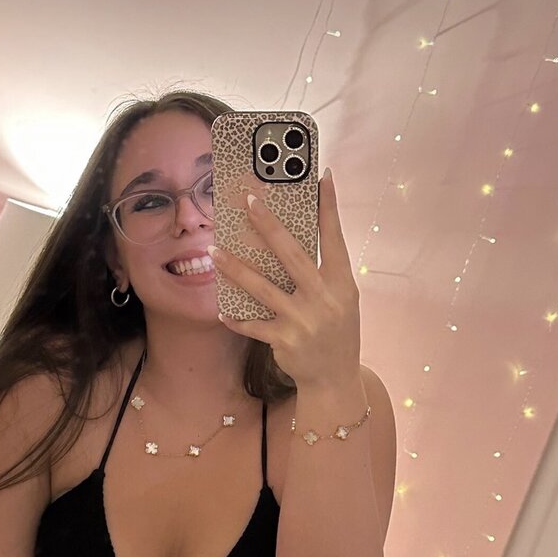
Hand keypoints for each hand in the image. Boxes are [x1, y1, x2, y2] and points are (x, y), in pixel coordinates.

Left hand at [210, 168, 360, 388]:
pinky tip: (222, 310)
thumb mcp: (341, 301)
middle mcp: (324, 299)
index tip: (321, 176)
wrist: (335, 380)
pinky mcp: (284, 341)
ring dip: (236, 268)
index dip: (329, 207)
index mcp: (342, 285)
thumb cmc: (336, 334)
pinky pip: (252, 325)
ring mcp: (303, 321)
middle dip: (269, 225)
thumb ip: (324, 274)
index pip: (335, 238)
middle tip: (248, 201)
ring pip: (262, 287)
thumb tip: (291, 240)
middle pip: (292, 255)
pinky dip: (236, 318)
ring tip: (214, 250)